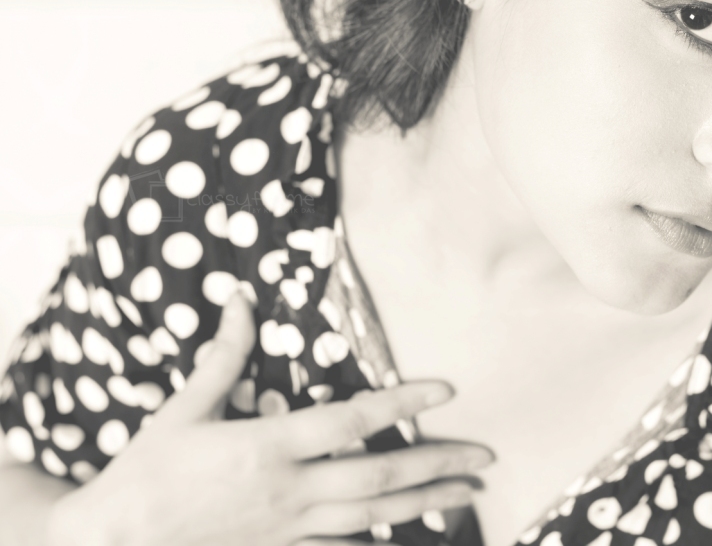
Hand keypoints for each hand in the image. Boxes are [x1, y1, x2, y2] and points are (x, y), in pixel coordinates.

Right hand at [46, 291, 492, 545]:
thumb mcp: (184, 409)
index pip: (351, 419)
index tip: (446, 390)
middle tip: (485, 456)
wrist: (114, 542)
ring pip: (374, 516)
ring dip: (427, 503)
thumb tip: (239, 300)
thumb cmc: (147, 473)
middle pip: (380, 475)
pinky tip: (412, 534)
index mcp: (269, 446)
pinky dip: (381, 540)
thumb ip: (222, 357)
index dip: (402, 403)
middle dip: (438, 463)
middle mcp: (289, 489)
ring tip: (470, 495)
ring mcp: (290, 528)